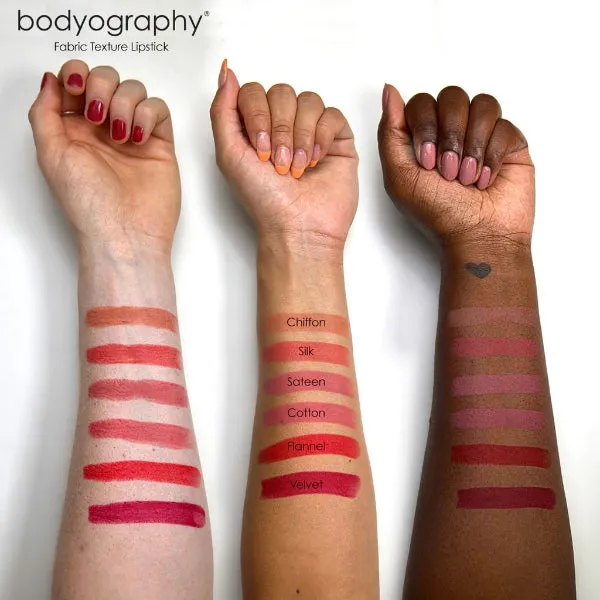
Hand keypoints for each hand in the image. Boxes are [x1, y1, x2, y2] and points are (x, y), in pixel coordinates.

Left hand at [29, 60, 179, 257]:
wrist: (125, 232)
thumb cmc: (88, 203)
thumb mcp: (50, 155)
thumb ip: (44, 112)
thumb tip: (50, 80)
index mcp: (73, 129)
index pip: (75, 81)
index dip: (76, 74)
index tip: (76, 91)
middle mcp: (103, 128)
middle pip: (106, 77)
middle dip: (101, 87)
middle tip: (98, 116)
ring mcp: (133, 134)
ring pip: (134, 89)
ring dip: (124, 104)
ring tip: (120, 136)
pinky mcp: (160, 143)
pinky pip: (159, 108)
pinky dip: (148, 115)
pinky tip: (139, 138)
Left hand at [210, 61, 357, 249]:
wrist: (297, 226)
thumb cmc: (263, 199)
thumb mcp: (228, 153)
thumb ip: (222, 110)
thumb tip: (227, 70)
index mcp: (255, 127)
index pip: (253, 91)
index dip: (256, 114)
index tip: (258, 148)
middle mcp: (283, 125)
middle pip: (282, 92)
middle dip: (280, 129)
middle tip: (278, 163)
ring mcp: (311, 131)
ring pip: (308, 100)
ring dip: (300, 136)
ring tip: (298, 167)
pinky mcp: (337, 139)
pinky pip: (332, 114)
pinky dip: (322, 136)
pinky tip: (316, 161)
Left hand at [378, 85, 533, 248]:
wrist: (477, 236)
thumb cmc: (437, 213)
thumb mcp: (399, 175)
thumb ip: (390, 131)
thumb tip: (389, 89)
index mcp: (423, 137)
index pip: (422, 102)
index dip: (425, 126)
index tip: (426, 162)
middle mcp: (452, 131)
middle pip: (452, 96)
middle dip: (450, 136)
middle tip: (448, 173)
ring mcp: (482, 135)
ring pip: (482, 105)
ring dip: (473, 145)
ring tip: (468, 179)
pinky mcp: (510, 143)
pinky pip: (505, 125)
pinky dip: (494, 155)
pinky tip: (486, 180)